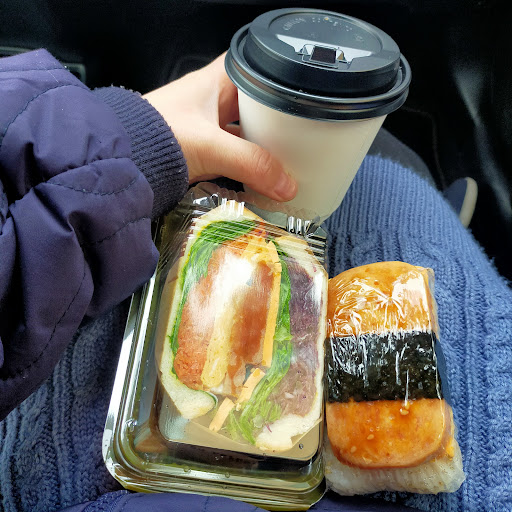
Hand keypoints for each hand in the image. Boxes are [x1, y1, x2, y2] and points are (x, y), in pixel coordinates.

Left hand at [143, 53, 296, 201]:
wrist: (122, 162)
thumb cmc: (152, 136)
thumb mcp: (210, 146)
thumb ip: (251, 163)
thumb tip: (285, 183)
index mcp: (215, 81)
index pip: (256, 68)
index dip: (278, 77)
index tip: (299, 95)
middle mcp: (212, 100)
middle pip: (256, 103)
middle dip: (276, 119)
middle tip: (299, 133)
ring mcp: (207, 125)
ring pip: (245, 130)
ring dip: (261, 144)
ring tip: (285, 156)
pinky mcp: (202, 149)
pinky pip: (233, 152)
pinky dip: (246, 162)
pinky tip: (259, 173)